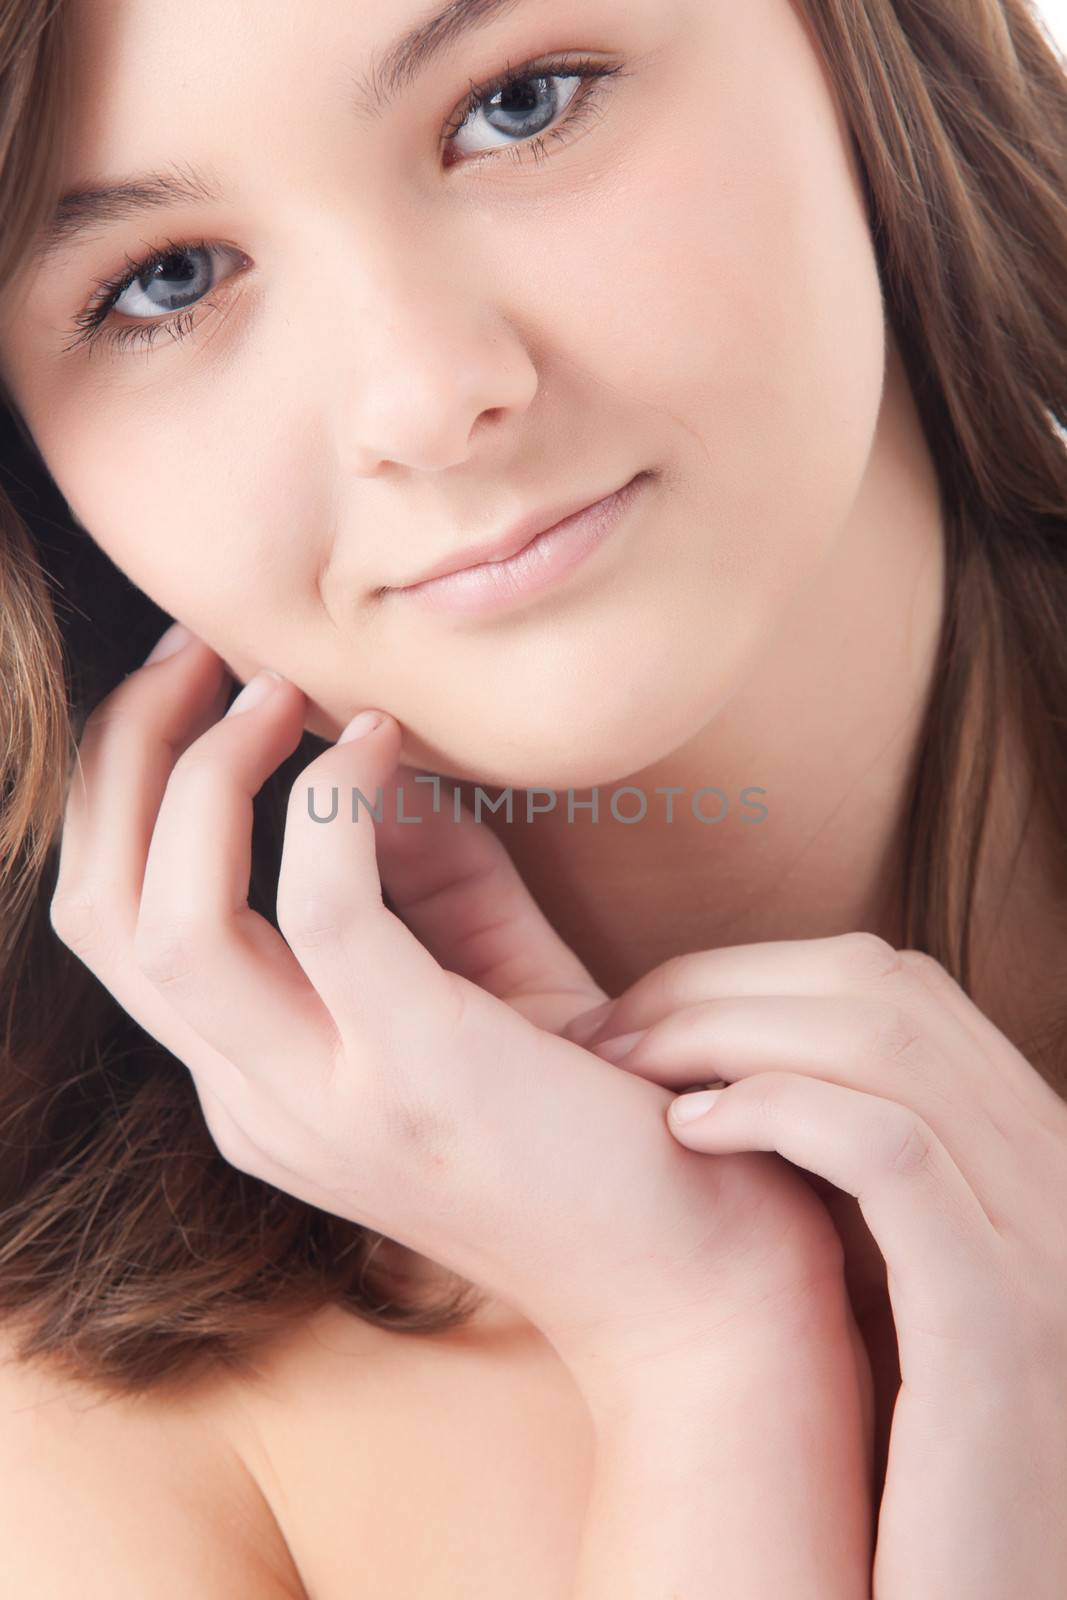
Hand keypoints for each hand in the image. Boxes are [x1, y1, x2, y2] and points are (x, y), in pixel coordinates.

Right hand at [50, 628, 853, 1403]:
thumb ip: (411, 867)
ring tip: (275, 691)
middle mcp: (256, 1104)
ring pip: (173, 920)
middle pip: (106, 914)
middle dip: (127, 758)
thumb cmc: (587, 1109)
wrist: (686, 1265)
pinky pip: (325, 910)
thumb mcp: (479, 970)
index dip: (125, 787)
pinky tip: (385, 742)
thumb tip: (359, 738)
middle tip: (199, 654)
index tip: (191, 683)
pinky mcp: (416, 1079)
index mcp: (252, 1082)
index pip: (117, 925)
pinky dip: (334, 805)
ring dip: (206, 776)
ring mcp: (324, 1105)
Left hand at [573, 934, 1066, 1595]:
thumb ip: (849, 1175)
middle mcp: (1057, 1176)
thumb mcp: (888, 1283)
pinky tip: (686, 1127)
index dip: (749, 976)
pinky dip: (782, 1108)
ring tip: (620, 1071)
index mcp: (1030, 1153)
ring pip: (882, 1045)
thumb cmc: (897, 1467)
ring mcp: (1043, 1249)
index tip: (640, 1020)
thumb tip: (724, 1070)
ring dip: (721, 1031)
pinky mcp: (1002, 1329)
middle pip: (880, 991)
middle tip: (605, 1037)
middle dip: (718, 987)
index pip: (892, 987)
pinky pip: (894, 1155)